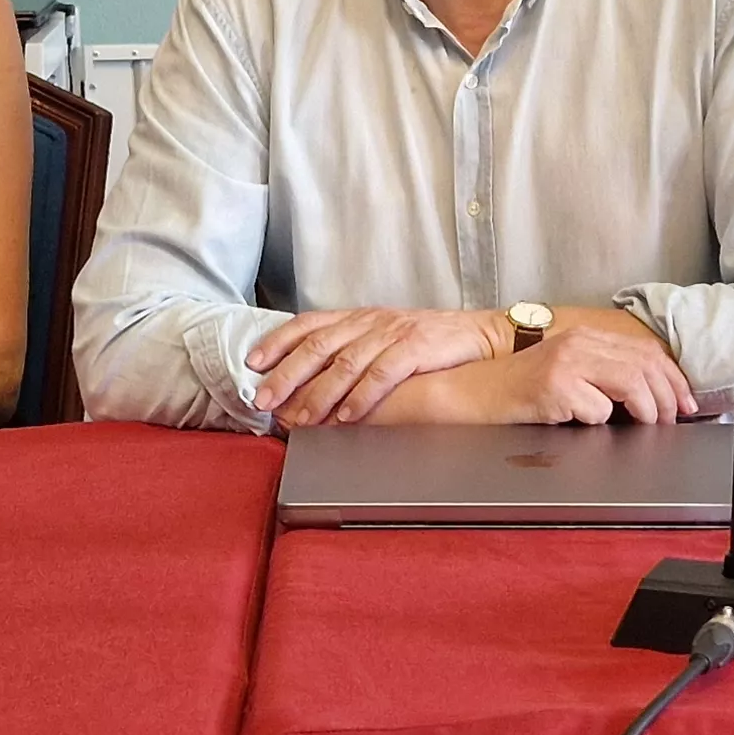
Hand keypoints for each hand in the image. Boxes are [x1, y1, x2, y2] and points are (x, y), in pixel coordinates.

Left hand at [250, 307, 505, 428]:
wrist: (481, 336)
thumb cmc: (430, 343)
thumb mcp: (385, 338)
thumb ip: (352, 353)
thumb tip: (309, 381)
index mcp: (360, 317)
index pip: (309, 324)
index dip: (278, 341)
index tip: (252, 362)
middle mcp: (371, 322)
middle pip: (319, 345)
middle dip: (287, 374)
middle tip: (264, 399)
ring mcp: (393, 333)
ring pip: (346, 362)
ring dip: (318, 393)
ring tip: (299, 418)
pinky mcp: (417, 348)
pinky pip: (383, 374)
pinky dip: (361, 397)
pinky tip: (345, 416)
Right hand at [420, 323, 694, 426]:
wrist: (476, 392)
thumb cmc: (522, 388)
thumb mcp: (568, 370)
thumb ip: (605, 372)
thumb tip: (653, 394)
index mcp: (586, 337)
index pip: (645, 351)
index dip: (673, 378)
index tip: (687, 402)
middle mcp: (578, 344)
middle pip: (643, 366)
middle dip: (667, 398)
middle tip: (671, 420)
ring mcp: (565, 364)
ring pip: (629, 384)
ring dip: (646, 410)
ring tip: (646, 425)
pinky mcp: (553, 388)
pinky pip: (596, 410)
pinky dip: (600, 420)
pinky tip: (586, 422)